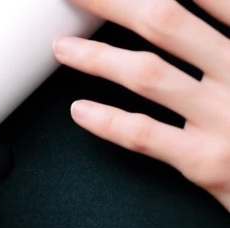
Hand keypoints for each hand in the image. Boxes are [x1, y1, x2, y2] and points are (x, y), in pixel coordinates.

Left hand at [53, 0, 229, 211]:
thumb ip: (227, 28)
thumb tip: (205, 5)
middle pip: (165, 21)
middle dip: (114, 2)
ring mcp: (221, 118)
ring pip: (148, 74)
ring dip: (98, 57)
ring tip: (63, 47)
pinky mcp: (205, 161)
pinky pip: (146, 136)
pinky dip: (108, 121)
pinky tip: (80, 111)